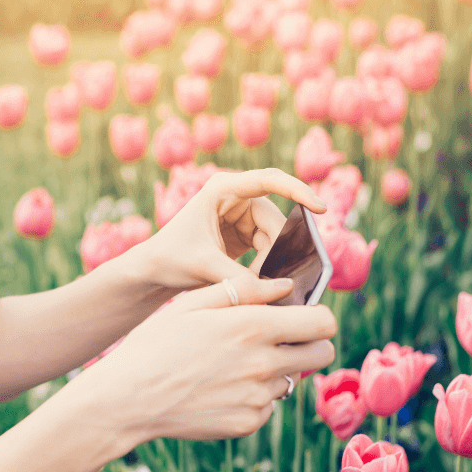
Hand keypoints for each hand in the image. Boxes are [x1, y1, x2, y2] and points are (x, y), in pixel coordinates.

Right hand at [81, 272, 336, 443]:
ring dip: (276, 370)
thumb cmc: (155, 342)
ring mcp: (257, 399)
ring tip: (234, 364)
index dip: (317, 316)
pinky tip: (220, 387)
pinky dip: (253, 396)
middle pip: (323, 353)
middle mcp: (263, 364)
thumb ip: (244, 290)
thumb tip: (286, 286)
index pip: (323, 323)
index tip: (301, 316)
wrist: (128, 398)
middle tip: (280, 339)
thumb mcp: (192, 303)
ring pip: (292, 380)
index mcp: (252, 327)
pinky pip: (267, 405)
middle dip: (309, 343)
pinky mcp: (247, 424)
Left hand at [134, 167, 327, 290]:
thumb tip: (280, 290)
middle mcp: (235, 196)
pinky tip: (263, 282)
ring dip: (274, 260)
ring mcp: (240, 215)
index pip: (269, 180)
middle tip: (283, 275)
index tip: (320, 208)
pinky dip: (269, 264)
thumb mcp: (205, 267)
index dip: (298, 191)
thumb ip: (242, 279)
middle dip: (282, 247)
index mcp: (222, 189)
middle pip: (275, 218)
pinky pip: (269, 247)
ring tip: (264, 283)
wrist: (151, 271)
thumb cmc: (170, 259)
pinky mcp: (243, 234)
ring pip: (275, 236)